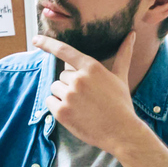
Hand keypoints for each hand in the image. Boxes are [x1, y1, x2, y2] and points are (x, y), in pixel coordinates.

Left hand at [31, 35, 149, 155]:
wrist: (121, 132)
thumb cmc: (121, 104)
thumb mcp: (121, 77)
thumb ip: (123, 54)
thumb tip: (132, 34)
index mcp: (91, 67)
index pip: (64, 50)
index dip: (48, 44)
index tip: (35, 39)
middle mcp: (78, 79)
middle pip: (62, 75)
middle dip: (71, 84)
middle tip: (88, 97)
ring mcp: (69, 96)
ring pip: (55, 88)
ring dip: (63, 95)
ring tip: (82, 106)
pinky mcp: (62, 112)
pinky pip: (49, 101)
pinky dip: (57, 106)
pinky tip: (73, 113)